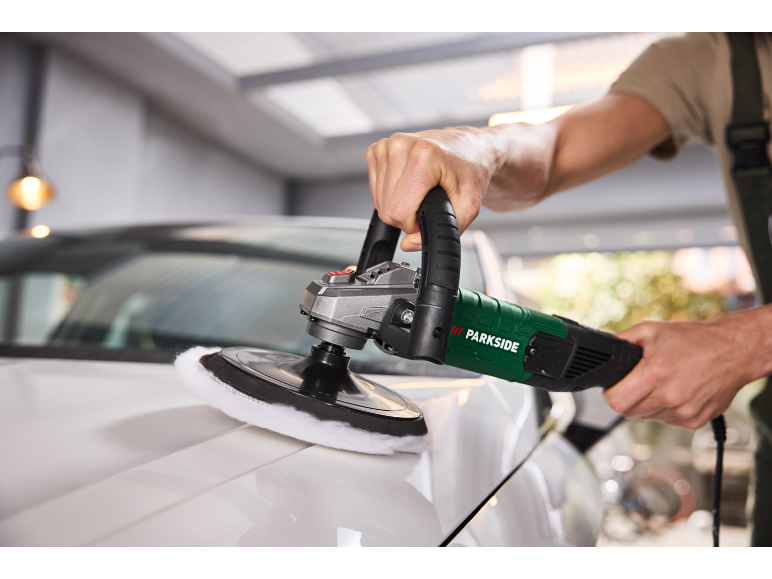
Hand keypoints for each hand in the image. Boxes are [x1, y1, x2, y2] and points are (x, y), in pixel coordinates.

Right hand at [366, 127, 501, 250]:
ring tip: (421, 190)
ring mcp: (386, 146)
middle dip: (406, 215)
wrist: (469, 147)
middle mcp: (400, 145)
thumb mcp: (469, 206)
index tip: (429, 214)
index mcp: (423, 155)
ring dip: (398, 203)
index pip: (398, 210)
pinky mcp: (377, 150)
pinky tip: (408, 184)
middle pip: (386, 208)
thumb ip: (443, 230)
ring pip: (378, 200)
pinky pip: (375, 188)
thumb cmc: (470, 170)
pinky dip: (390, 193)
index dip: (413, 224)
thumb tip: (408, 244)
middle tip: (428, 201)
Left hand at [603, 306, 771, 428]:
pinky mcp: (695, 420)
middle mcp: (669, 396)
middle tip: (639, 383)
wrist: (734, 350)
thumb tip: (605, 348)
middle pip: (629, 412)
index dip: (611, 394)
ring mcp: (684, 411)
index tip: (614, 387)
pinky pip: (668, 421)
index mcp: (654, 374)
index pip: (616, 402)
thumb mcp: (651, 330)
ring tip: (662, 383)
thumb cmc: (694, 339)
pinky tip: (677, 391)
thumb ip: (623, 340)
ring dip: (649, 404)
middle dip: (629, 398)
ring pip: (648, 417)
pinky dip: (667, 409)